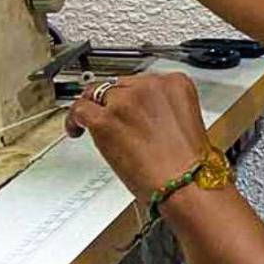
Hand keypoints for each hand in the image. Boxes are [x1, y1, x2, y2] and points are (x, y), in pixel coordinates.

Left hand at [67, 73, 210, 200]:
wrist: (183, 183)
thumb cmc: (188, 163)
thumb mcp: (186, 121)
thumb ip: (164, 108)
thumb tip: (143, 114)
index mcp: (176, 84)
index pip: (145, 79)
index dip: (133, 94)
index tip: (130, 104)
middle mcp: (150, 86)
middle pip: (119, 85)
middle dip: (115, 102)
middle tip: (113, 119)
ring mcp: (125, 101)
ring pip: (98, 94)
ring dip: (95, 109)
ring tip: (92, 124)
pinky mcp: (104, 119)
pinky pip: (80, 110)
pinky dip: (75, 120)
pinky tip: (77, 129)